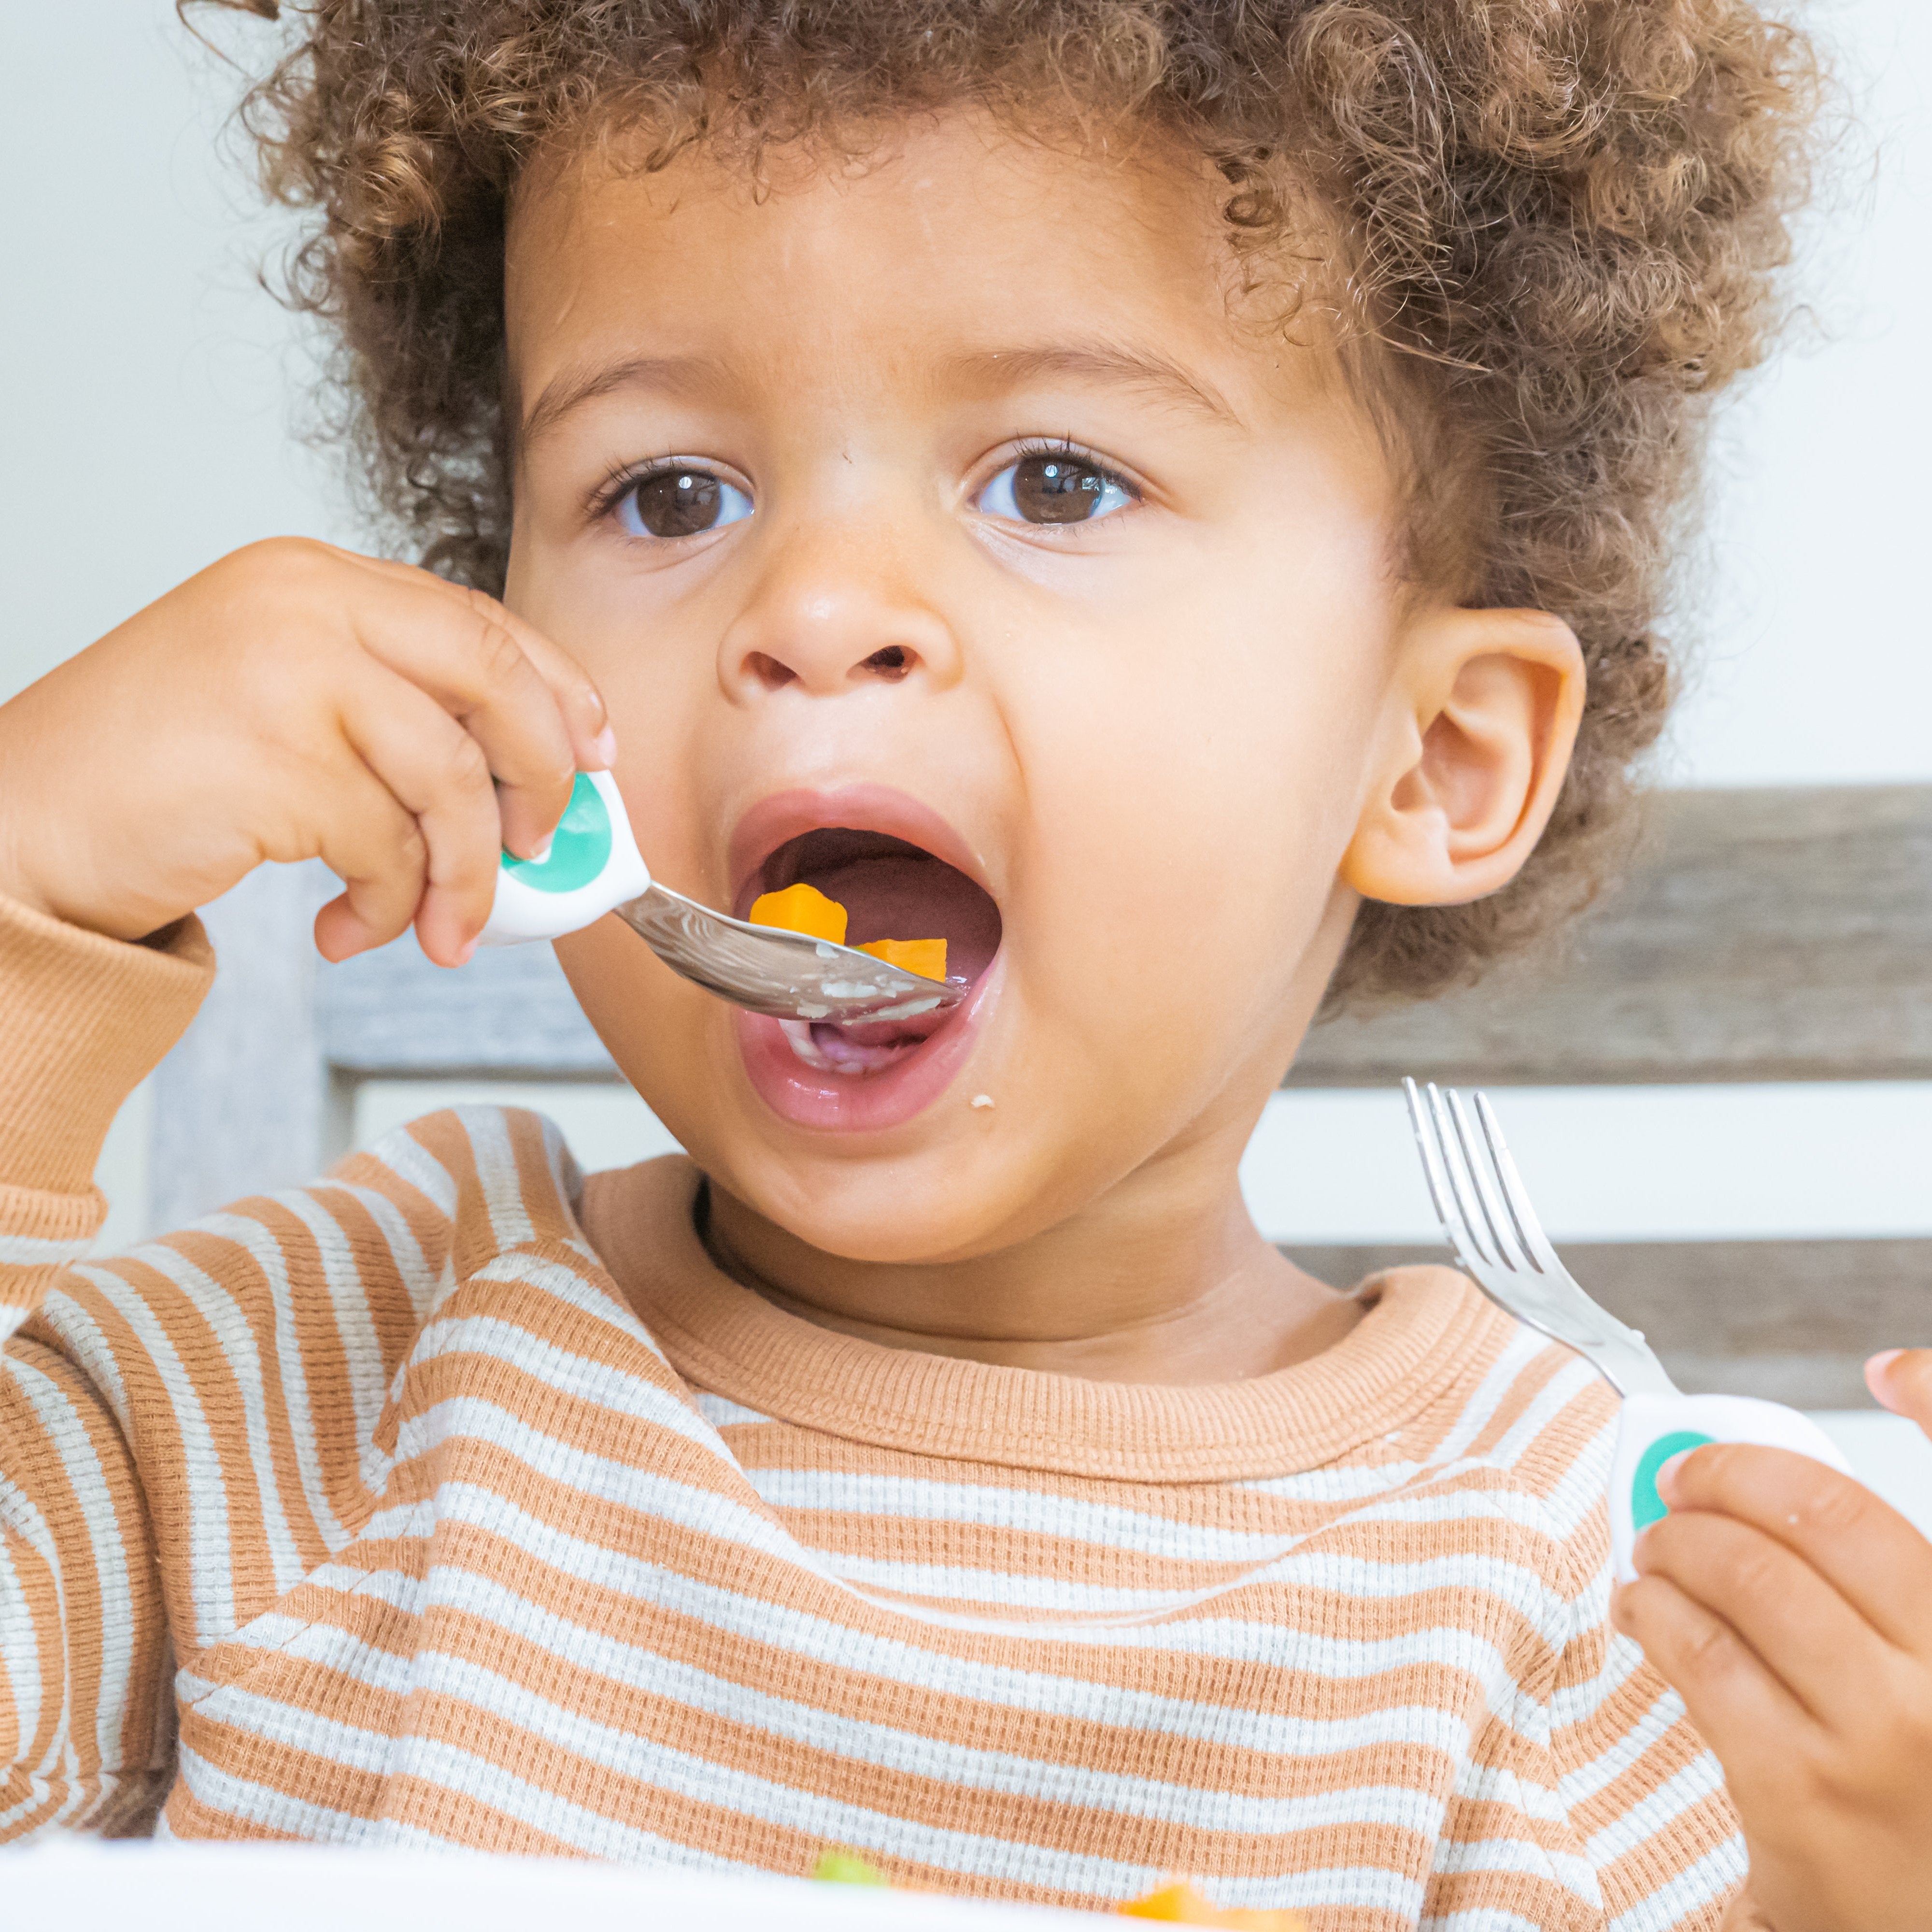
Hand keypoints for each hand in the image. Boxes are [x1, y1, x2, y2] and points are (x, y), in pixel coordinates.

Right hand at [0, 540, 611, 964]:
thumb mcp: (284, 705)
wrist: (21, 828)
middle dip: (543, 778)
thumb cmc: (154, 778)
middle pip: (495, 681)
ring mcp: (286, 673)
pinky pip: (390, 847)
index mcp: (314, 579)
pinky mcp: (272, 758)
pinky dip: (392, 905)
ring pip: (451, 781)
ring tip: (440, 931)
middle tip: (542, 849)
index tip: (598, 754)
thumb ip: (391, 713)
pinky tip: (350, 929)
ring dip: (465, 877)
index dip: (559, 693)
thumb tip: (520, 783)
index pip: (481, 621)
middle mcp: (304, 604)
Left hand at [1612, 1350, 1931, 1931]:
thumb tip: (1890, 1379)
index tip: (1893, 1369)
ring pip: (1745, 1577)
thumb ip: (1892, 1565)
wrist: (1914, 1930)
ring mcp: (1879, 1737)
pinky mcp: (1798, 1789)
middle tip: (1684, 1481)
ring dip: (1677, 1543)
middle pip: (1820, 1516)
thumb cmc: (1920, 1787)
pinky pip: (1700, 1656)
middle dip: (1730, 1475)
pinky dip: (1653, 1613)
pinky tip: (1644, 1614)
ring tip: (1656, 1550)